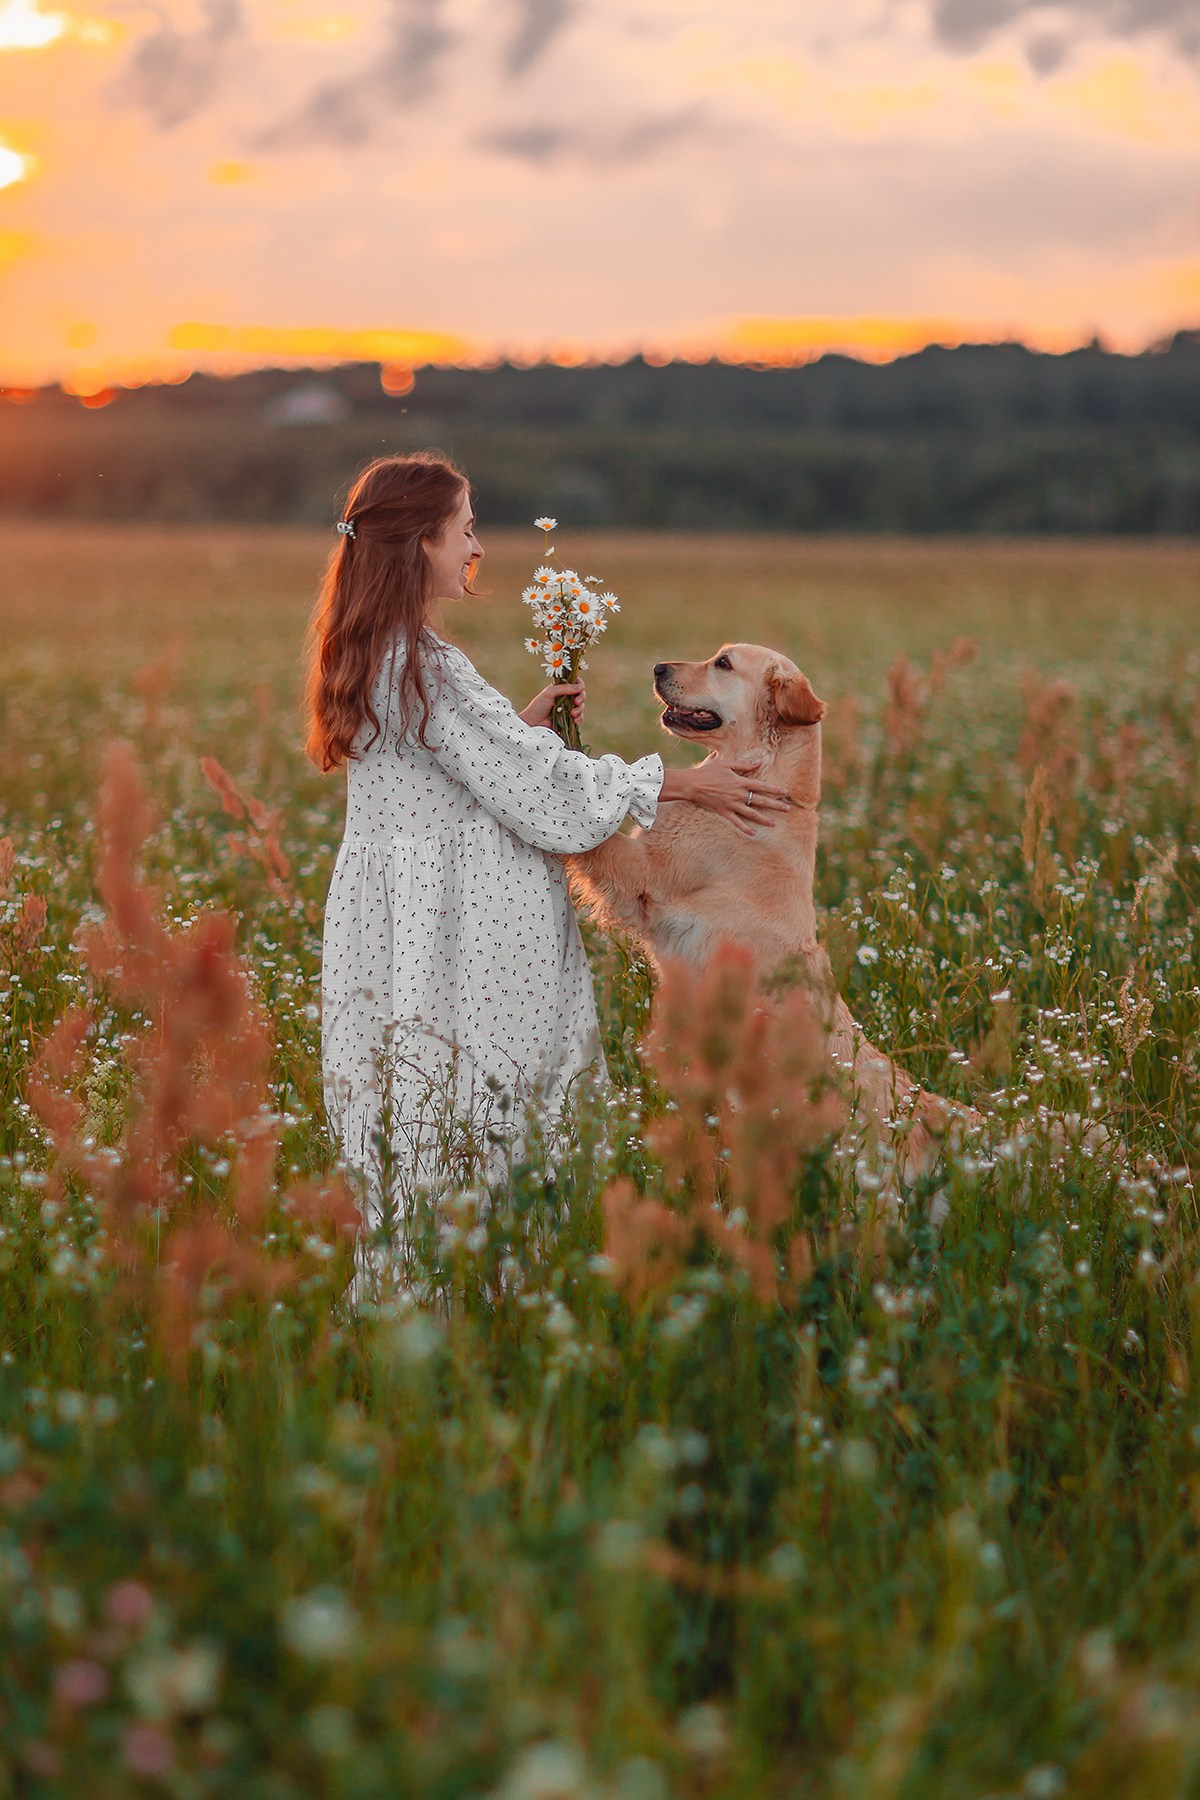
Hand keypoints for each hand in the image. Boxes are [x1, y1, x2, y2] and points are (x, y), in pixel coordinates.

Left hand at [520, 682, 584, 728]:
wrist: (533, 723)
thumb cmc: (538, 706)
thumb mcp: (549, 693)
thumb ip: (564, 688)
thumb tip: (580, 686)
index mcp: (561, 689)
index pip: (575, 683)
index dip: (580, 685)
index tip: (580, 688)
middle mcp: (566, 698)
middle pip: (581, 694)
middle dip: (581, 698)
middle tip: (576, 702)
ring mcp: (568, 709)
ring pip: (581, 707)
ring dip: (580, 709)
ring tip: (572, 713)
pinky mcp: (569, 720)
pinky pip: (579, 718)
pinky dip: (579, 718)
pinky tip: (574, 720)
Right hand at [659, 760, 793, 836]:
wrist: (692, 785)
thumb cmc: (708, 771)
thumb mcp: (726, 763)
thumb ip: (743, 764)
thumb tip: (759, 762)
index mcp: (740, 782)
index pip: (762, 786)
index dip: (775, 789)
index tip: (786, 792)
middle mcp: (739, 795)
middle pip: (761, 801)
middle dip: (775, 805)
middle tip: (787, 809)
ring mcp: (732, 805)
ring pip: (751, 814)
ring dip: (764, 819)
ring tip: (774, 824)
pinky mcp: (724, 812)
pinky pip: (736, 822)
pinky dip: (745, 828)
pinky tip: (753, 833)